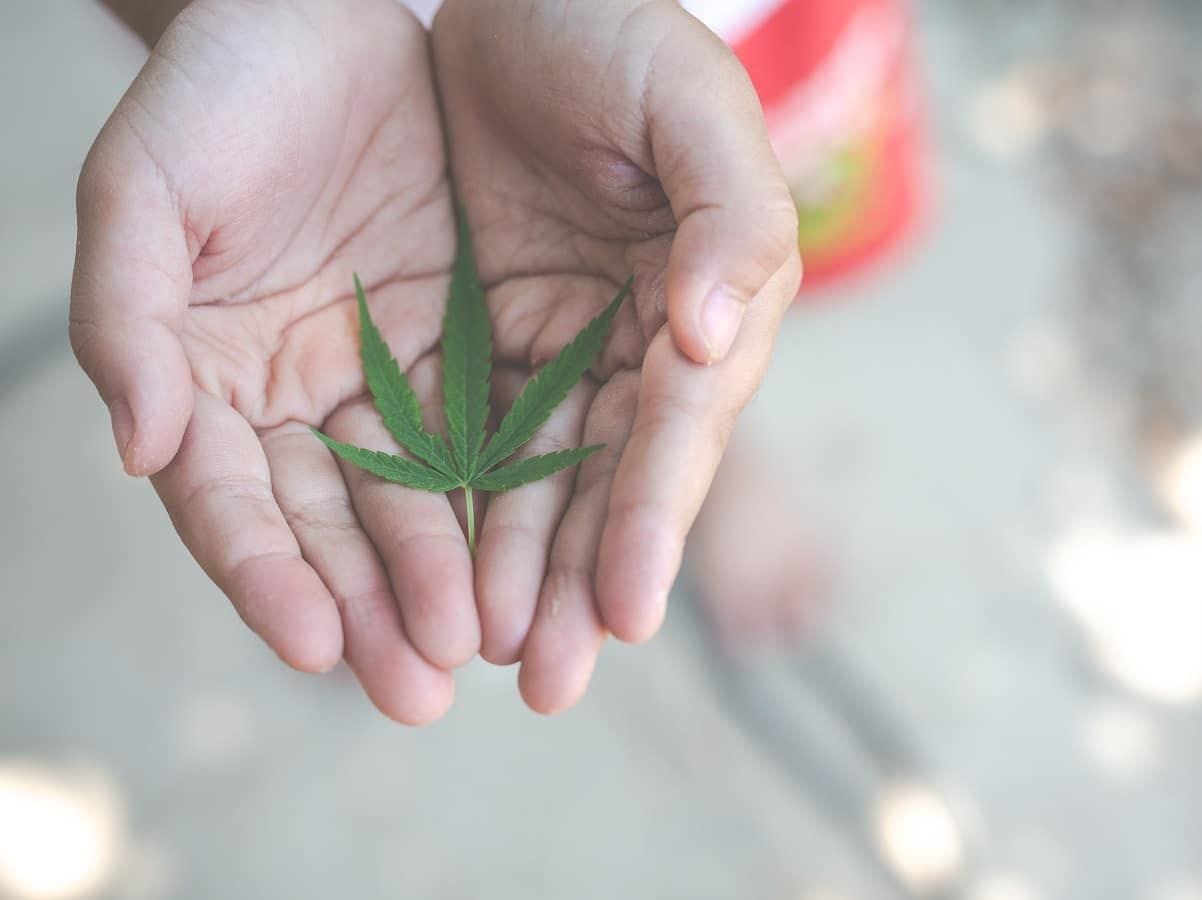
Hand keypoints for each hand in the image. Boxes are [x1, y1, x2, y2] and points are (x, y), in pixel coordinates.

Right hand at [71, 0, 474, 723]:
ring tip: (488, 650)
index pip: (232, 502)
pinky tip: (539, 559)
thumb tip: (141, 449)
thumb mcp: (146, 190)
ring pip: (419, 497)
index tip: (310, 643)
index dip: (265, 574)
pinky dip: (511, 496)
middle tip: (418, 687)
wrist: (318, 16)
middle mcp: (298, 400)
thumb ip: (129, 318)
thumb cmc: (214, 94)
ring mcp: (384, 378)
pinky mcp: (464, 344)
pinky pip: (494, 430)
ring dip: (450, 576)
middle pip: (333, 526)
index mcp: (208, 381)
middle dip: (374, 608)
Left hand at [432, 0, 801, 711]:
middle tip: (551, 680)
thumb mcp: (687, 104)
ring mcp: (553, 350)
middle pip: (610, 478)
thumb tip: (711, 343)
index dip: (653, 514)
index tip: (627, 609)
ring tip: (487, 657)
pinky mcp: (476, 343)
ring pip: (536, 478)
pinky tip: (433, 578)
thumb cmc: (613, 35)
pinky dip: (451, 508)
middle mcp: (634, 344)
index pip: (677, 422)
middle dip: (582, 579)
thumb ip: (726, 217)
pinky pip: (461, 434)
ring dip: (518, 570)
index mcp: (703, 297)